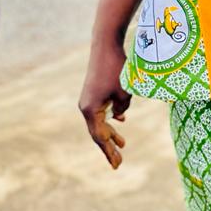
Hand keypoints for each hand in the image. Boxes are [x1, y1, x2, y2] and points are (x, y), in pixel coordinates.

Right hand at [79, 40, 131, 169]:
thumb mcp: (125, 92)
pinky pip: (101, 110)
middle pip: (98, 132)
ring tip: (122, 144)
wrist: (105, 45)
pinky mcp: (93, 91)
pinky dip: (110, 118)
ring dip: (111, 132)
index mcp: (91, 110)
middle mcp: (86, 106)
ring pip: (100, 121)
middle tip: (119, 162)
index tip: (117, 164)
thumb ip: (123, 108)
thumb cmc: (117, 69)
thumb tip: (119, 117)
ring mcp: (89, 98)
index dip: (109, 151)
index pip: (100, 137)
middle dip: (109, 146)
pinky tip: (121, 121)